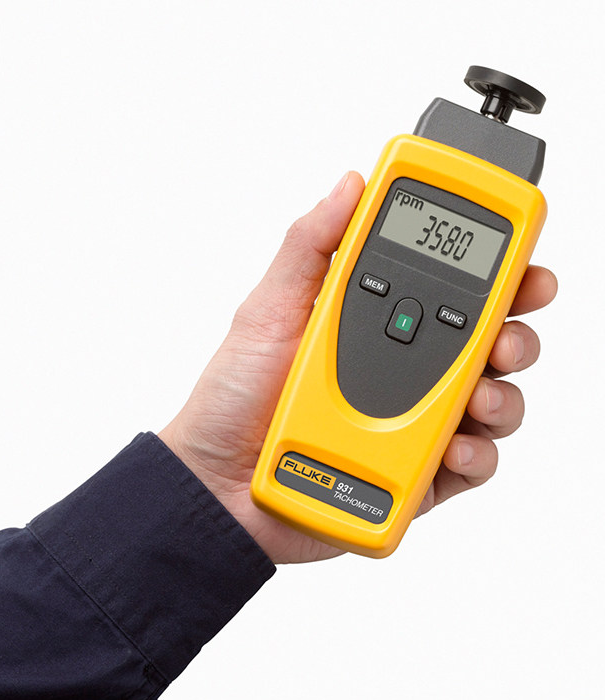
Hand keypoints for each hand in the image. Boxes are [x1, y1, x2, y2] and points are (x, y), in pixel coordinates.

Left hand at [159, 173, 557, 563]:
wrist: (214, 481)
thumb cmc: (232, 397)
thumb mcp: (265, 311)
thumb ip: (309, 246)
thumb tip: (351, 184)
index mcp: (371, 325)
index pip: (447, 291)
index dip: (495, 275)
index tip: (521, 264)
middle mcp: (398, 371)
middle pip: (486, 346)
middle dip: (516, 334)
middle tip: (508, 337)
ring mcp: (407, 424)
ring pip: (491, 404)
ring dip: (503, 396)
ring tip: (479, 398)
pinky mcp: (412, 476)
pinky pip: (469, 467)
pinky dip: (477, 457)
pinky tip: (456, 448)